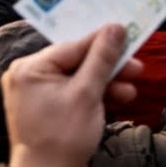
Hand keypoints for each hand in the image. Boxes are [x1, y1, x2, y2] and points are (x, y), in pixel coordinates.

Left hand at [3, 24, 141, 166]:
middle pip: (78, 61)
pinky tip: (119, 98)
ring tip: (131, 89)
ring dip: (107, 83)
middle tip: (135, 66)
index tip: (127, 33)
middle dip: (109, 67)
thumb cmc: (61, 138)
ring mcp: (38, 94)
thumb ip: (102, 58)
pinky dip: (95, 96)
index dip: (103, 41)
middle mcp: (30, 77)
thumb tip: (115, 28)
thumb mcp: (87, 94)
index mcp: (30, 68)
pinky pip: (74, 93)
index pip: (73, 46)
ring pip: (79, 78)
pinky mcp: (49, 109)